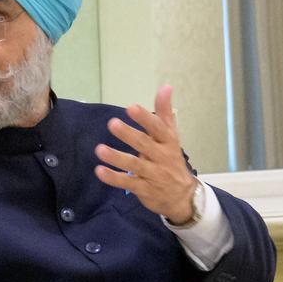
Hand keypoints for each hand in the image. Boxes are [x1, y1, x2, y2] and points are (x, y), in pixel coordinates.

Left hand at [94, 84, 196, 223]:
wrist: (182, 195)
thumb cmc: (171, 160)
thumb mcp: (171, 136)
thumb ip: (164, 112)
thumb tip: (165, 86)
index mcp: (168, 142)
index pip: (158, 128)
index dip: (145, 118)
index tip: (131, 107)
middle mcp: (161, 157)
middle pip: (144, 145)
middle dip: (128, 134)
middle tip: (112, 123)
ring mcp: (153, 174)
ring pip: (134, 165)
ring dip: (117, 157)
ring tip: (99, 149)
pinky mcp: (144, 189)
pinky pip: (128, 182)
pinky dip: (114, 177)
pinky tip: (99, 170)